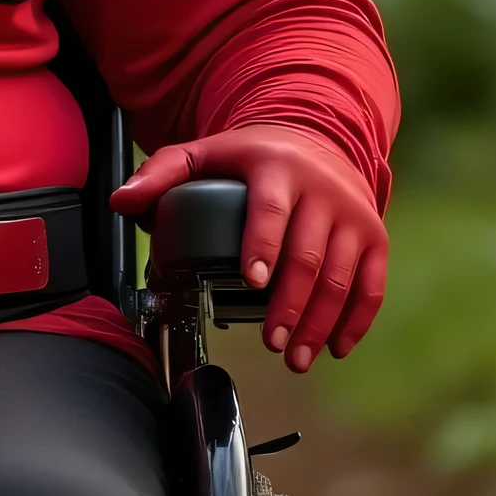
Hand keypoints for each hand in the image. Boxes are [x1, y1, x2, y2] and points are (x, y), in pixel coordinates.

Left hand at [112, 127, 387, 371]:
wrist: (319, 137)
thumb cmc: (252, 157)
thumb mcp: (206, 153)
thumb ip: (163, 173)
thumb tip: (122, 200)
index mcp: (277, 168)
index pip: (271, 210)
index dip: (263, 246)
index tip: (252, 282)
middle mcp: (323, 190)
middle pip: (308, 256)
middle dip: (289, 305)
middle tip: (271, 343)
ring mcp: (353, 215)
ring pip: (342, 276)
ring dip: (320, 323)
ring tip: (296, 357)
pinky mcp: (374, 235)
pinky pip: (373, 283)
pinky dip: (357, 320)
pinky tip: (336, 348)